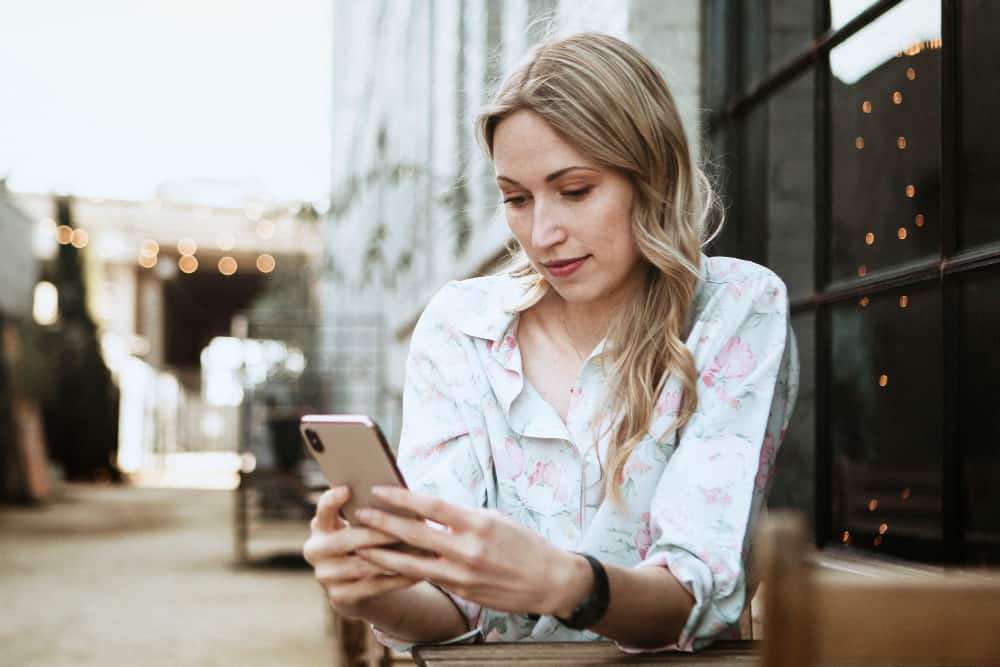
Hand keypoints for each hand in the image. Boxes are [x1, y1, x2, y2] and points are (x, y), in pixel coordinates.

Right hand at [303, 486, 419, 616]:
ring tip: (420, 550)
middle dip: (378, 534)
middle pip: (347, 540)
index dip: (332, 500)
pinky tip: (418, 572)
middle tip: (406, 528)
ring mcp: (325, 576)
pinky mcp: (340, 597)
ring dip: (394, 557)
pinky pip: (375, 586)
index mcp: (321, 527)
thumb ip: (369, 513)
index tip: (348, 489)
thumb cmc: (363, 544)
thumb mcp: (357, 527)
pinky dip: (398, 579)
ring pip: (363, 565)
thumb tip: (402, 498)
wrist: (355, 586)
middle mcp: (316, 551)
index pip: (323, 509)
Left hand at [352, 487, 591, 616]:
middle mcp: (468, 548)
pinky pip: (427, 577)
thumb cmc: (523, 544)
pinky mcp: (462, 591)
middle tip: (360, 514)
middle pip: (416, 533)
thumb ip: (461, 516)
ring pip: (413, 563)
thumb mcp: (495, 519)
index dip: (402, 497)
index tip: (380, 489)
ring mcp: (463, 573)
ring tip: (361, 544)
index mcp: (478, 522)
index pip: (432, 505)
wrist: (550, 581)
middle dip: (383, 524)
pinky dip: (404, 570)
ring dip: (384, 553)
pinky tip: (387, 564)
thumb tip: (427, 508)